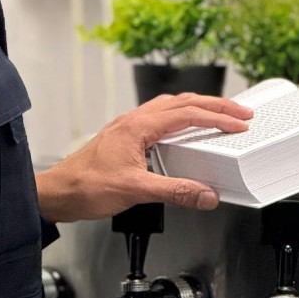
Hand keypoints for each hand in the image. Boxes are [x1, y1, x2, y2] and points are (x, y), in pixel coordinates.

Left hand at [35, 92, 252, 222]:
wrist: (58, 192)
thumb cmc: (86, 187)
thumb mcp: (136, 191)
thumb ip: (175, 192)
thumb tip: (206, 194)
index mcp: (137, 126)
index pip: (186, 114)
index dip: (216, 118)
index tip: (239, 123)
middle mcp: (133, 121)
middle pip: (181, 103)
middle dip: (214, 105)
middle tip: (240, 111)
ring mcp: (128, 128)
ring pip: (169, 107)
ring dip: (197, 108)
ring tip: (219, 115)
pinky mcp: (125, 138)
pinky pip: (159, 119)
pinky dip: (180, 119)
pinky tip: (185, 132)